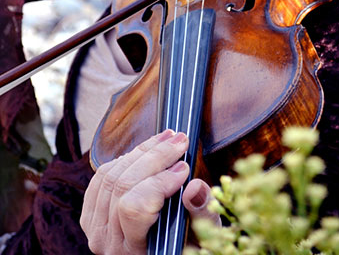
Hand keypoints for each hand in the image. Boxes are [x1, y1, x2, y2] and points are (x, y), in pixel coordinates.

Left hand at [80, 129, 217, 254]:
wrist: (161, 254)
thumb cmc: (182, 248)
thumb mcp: (201, 240)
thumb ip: (201, 214)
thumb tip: (195, 187)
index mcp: (133, 252)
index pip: (135, 208)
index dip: (160, 182)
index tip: (185, 169)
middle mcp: (108, 242)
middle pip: (123, 185)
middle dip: (156, 156)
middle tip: (180, 141)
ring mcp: (95, 227)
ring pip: (111, 175)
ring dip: (142, 151)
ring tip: (167, 140)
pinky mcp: (92, 213)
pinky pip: (102, 176)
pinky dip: (126, 158)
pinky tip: (146, 153)